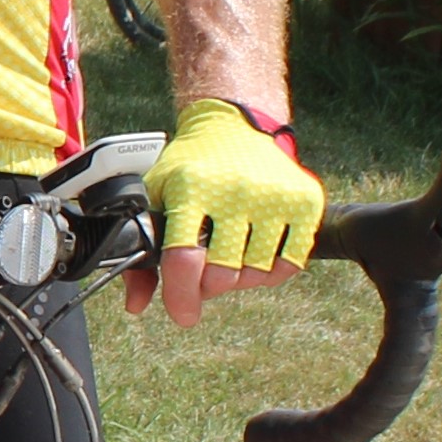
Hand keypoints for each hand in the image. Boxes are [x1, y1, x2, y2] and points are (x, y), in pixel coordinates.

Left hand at [129, 98, 324, 329]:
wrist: (232, 126)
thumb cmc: (189, 166)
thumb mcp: (155, 196)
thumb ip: (140, 251)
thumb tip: (136, 304)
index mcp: (192, 187)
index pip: (185, 258)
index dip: (181, 296)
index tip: (183, 315)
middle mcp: (235, 189)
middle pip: (223, 275)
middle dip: (208, 285)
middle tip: (204, 269)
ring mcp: (274, 195)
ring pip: (257, 274)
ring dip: (240, 278)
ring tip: (230, 253)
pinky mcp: (305, 200)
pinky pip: (289, 264)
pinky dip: (271, 270)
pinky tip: (256, 251)